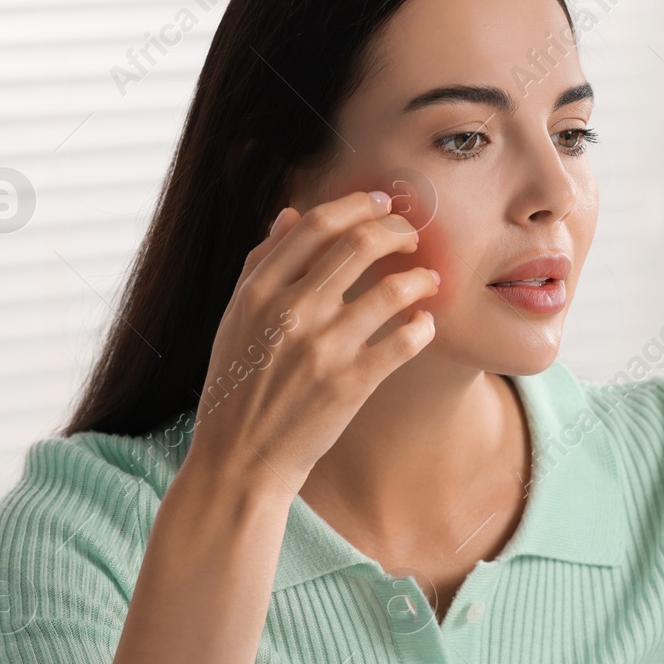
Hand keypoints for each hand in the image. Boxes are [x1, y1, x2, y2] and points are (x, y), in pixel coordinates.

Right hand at [185, 189, 439, 493]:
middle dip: (398, 231)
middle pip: (360, 245)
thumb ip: (260, 264)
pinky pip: (404, 341)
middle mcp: (290, 312)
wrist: (239, 458)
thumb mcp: (234, 318)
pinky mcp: (349, 384)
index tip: (381, 204)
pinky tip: (424, 324)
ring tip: (429, 280)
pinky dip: (423, 326)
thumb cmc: (237, 385)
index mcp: (259, 290)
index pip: (317, 224)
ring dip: (420, 278)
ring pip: (391, 289)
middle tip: (413, 237)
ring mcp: (322, 348)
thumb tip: (290, 215)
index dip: (358, 205)